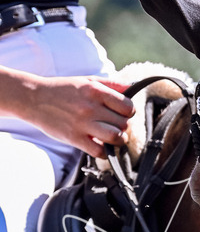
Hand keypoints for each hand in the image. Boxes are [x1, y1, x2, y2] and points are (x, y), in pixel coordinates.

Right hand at [3, 73, 135, 156]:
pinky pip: (99, 151)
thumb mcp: (87, 80)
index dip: (129, 111)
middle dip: (123, 126)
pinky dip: (104, 152)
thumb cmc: (63, 90)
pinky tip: (100, 146)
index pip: (127, 106)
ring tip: (113, 137)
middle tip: (116, 125)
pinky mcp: (74, 138)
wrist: (34, 98)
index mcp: (95, 91)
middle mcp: (91, 107)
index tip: (124, 113)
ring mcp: (82, 124)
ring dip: (118, 140)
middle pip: (123, 123)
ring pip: (115, 137)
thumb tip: (133, 86)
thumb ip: (111, 84)